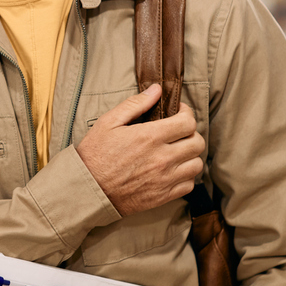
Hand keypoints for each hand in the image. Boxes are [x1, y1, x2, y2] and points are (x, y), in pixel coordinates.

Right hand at [75, 85, 204, 216]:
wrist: (88, 189)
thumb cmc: (95, 154)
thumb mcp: (109, 122)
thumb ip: (135, 104)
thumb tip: (156, 90)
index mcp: (150, 137)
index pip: (188, 123)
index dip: (187, 114)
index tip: (179, 113)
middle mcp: (162, 159)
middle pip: (197, 143)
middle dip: (191, 133)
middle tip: (179, 131)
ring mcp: (164, 179)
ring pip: (197, 164)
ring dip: (190, 155)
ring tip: (178, 151)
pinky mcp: (163, 196)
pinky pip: (189, 185)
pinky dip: (186, 176)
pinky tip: (173, 169)